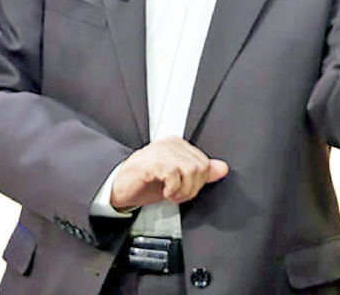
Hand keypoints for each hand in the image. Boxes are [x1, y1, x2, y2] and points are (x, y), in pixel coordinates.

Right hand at [110, 136, 228, 209]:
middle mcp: (170, 144)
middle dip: (192, 188)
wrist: (117, 189)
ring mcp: (160, 151)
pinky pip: (173, 174)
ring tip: (171, 195)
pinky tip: (164, 193)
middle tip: (177, 195)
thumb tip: (222, 168)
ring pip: (190, 170)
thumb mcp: (178, 180)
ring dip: (183, 190)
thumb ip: (200, 173)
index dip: (198, 183)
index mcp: (178, 145)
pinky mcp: (151, 162)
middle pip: (200, 167)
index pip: (205, 163)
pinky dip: (172, 189)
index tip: (185, 190)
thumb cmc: (144, 184)